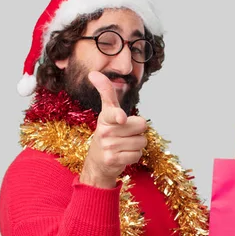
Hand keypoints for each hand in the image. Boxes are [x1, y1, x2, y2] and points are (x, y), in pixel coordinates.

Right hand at [80, 71, 147, 187]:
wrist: (97, 162)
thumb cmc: (108, 134)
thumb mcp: (106, 112)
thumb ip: (106, 92)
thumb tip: (93, 73)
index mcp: (105, 117)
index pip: (113, 112)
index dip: (119, 115)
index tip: (121, 118)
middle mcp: (105, 131)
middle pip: (141, 125)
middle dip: (138, 131)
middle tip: (125, 134)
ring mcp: (108, 147)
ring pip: (141, 142)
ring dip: (136, 145)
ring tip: (123, 145)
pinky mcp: (112, 160)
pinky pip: (137, 155)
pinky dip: (134, 156)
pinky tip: (123, 155)